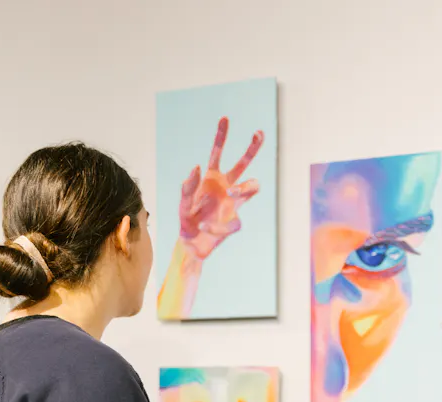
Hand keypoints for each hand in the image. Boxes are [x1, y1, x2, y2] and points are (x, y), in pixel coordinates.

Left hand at [178, 117, 262, 259]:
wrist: (191, 243)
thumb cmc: (186, 220)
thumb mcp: (183, 203)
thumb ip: (188, 185)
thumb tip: (198, 166)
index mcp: (212, 178)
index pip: (218, 153)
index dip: (221, 136)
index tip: (224, 118)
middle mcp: (226, 186)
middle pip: (243, 163)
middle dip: (252, 148)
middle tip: (259, 132)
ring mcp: (233, 203)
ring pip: (252, 187)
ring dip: (246, 188)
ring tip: (232, 192)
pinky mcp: (235, 221)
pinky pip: (233, 222)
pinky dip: (216, 226)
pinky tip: (205, 228)